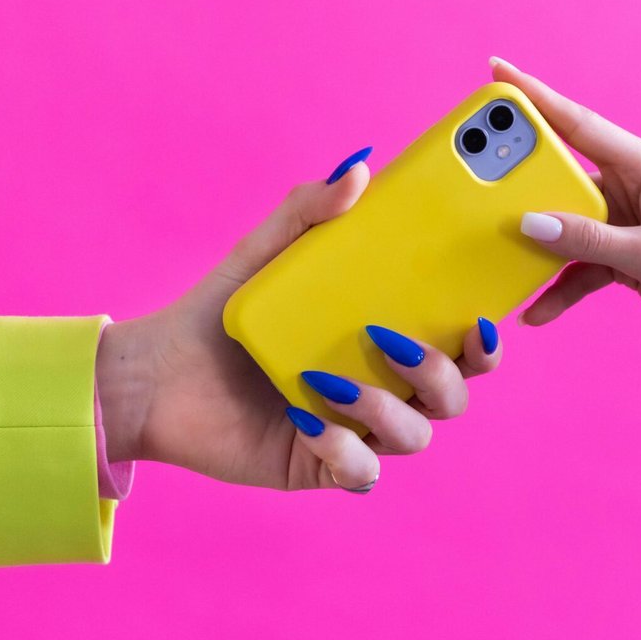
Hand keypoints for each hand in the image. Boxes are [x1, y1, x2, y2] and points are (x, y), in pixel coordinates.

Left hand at [94, 151, 502, 491]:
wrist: (156, 375)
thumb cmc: (219, 313)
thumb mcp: (263, 253)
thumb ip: (308, 209)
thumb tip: (359, 168)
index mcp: (386, 339)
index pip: (459, 345)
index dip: (484, 342)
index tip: (481, 319)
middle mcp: (382, 387)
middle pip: (452, 396)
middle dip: (441, 373)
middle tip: (392, 341)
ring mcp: (355, 430)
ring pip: (415, 436)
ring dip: (388, 409)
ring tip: (333, 383)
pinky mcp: (319, 466)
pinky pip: (360, 471)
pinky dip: (343, 449)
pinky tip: (307, 419)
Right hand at [491, 57, 640, 351]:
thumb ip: (589, 240)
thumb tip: (531, 225)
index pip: (580, 124)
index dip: (537, 97)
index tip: (498, 72)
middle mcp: (630, 186)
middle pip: (561, 173)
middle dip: (520, 177)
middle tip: (477, 172)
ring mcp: (622, 221)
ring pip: (563, 222)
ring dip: (536, 243)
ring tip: (499, 253)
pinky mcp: (619, 255)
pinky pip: (576, 264)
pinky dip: (557, 286)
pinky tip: (537, 310)